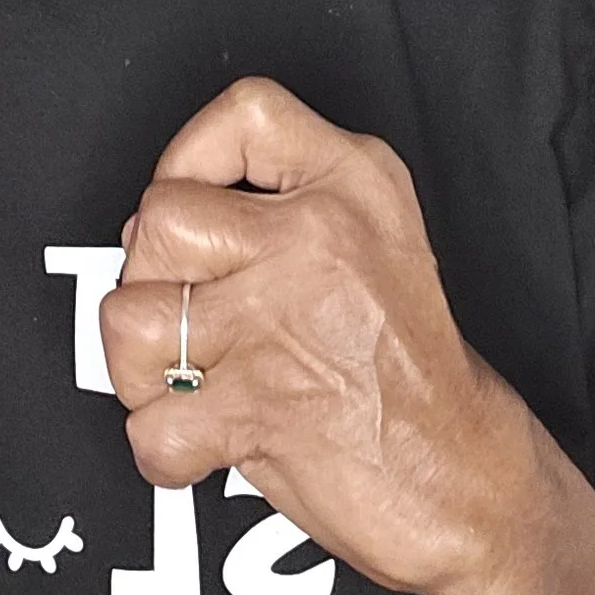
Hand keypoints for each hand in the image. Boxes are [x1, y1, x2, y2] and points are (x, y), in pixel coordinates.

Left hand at [102, 79, 534, 594]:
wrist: (465, 480)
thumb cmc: (409, 376)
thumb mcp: (373, 242)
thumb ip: (274, 207)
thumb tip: (150, 222)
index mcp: (355, 185)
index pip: (245, 114)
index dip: (191, 157)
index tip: (197, 214)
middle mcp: (318, 238)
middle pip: (159, 219)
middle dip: (155, 284)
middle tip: (199, 326)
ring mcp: (283, 319)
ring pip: (129, 317)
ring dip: (144, 370)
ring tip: (195, 384)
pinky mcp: (257, 404)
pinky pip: (148, 423)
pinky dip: (166, 451)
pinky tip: (211, 442)